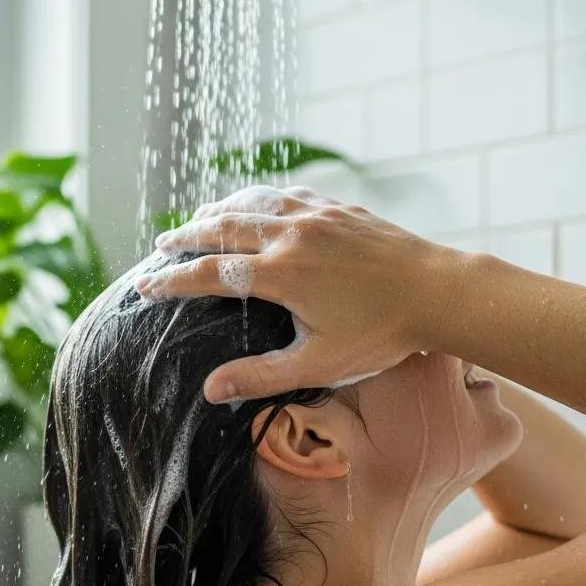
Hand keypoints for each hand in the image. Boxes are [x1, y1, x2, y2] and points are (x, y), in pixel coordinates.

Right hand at [136, 186, 459, 401]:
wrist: (441, 293)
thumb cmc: (382, 334)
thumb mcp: (319, 365)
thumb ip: (261, 376)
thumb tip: (210, 390)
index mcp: (280, 274)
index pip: (209, 274)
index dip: (171, 280)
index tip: (144, 285)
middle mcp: (291, 236)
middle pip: (222, 229)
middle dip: (185, 237)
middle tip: (160, 245)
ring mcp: (316, 217)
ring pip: (252, 204)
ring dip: (217, 211)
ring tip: (196, 219)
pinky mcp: (340, 209)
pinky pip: (287, 194)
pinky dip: (259, 197)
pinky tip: (255, 201)